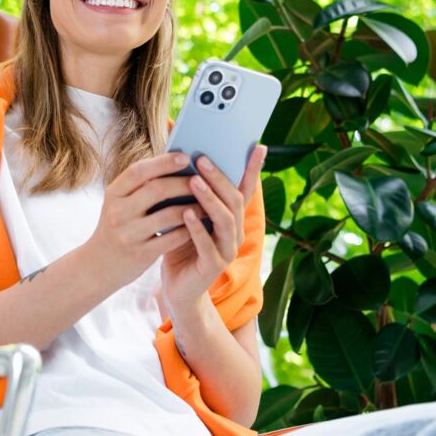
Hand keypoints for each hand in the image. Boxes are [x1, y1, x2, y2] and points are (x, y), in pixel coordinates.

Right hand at [87, 152, 206, 288]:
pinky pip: (172, 238)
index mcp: (113, 194)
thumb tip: (176, 164)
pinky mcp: (141, 254)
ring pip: (168, 215)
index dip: (163, 162)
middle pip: (156, 189)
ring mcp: (129, 234)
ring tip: (207, 202)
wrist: (99, 265)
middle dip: (183, 183)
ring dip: (192, 207)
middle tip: (202, 180)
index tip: (186, 157)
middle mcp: (118, 212)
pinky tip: (199, 224)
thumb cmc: (118, 226)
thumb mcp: (120, 203)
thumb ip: (141, 186)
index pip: (138, 171)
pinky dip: (189, 229)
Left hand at [161, 145, 265, 308]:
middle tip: (203, 159)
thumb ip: (188, 193)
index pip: (244, 189)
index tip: (258, 146)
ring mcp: (226, 250)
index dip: (253, 169)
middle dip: (220, 179)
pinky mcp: (213, 267)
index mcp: (231, 218)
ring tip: (193, 181)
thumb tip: (180, 155)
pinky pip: (207, 244)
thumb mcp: (184, 215)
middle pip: (235, 201)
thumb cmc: (180, 246)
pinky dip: (197, 227)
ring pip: (225, 220)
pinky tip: (186, 214)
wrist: (177, 288)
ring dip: (209, 199)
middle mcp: (234, 233)